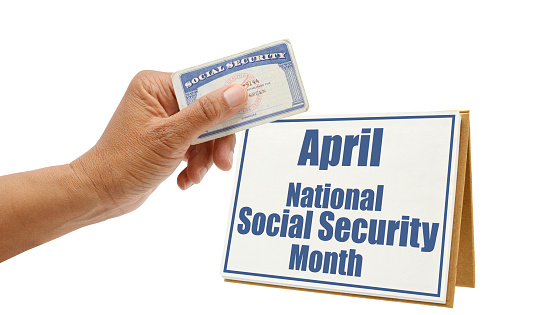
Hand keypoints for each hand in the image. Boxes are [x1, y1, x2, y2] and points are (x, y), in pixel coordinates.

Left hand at [71, 70, 247, 218]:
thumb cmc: (124, 163)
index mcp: (155, 86)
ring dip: (205, 158)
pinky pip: (195, 146)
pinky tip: (185, 179)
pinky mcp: (168, 140)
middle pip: (208, 111)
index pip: (203, 84)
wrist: (101, 195)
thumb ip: (207, 114)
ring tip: (195, 175)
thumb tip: (237, 92)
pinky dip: (195, 164)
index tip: (251, 107)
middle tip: (223, 161)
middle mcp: (160, 98)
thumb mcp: (171, 138)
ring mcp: (165, 120)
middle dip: (216, 140)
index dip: (228, 97)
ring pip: (205, 132)